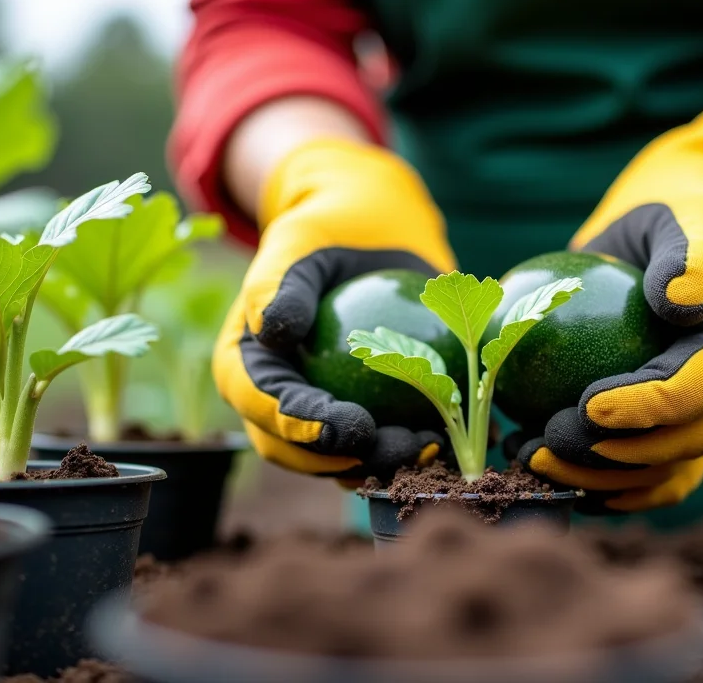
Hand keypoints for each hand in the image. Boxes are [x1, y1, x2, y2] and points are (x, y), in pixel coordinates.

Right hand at [214, 139, 456, 480]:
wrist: (366, 239)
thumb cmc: (323, 236)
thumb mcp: (297, 244)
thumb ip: (278, 286)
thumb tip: (271, 331)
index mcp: (245, 370)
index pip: (263, 405)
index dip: (301, 424)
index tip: (346, 426)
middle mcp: (275, 407)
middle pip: (301, 452)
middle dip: (348, 460)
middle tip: (398, 445)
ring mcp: (319, 421)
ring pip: (344, 462)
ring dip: (387, 465)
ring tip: (431, 447)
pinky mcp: (362, 421)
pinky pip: (384, 446)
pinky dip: (416, 451)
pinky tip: (457, 441)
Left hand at [517, 102, 702, 511]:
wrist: (688, 228)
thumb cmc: (680, 212)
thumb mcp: (691, 212)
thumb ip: (691, 251)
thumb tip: (676, 301)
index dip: (656, 404)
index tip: (589, 405)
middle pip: (692, 441)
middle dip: (621, 456)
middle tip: (546, 444)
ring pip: (671, 472)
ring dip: (604, 481)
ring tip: (535, 462)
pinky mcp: (685, 431)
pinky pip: (653, 474)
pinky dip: (607, 486)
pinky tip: (553, 478)